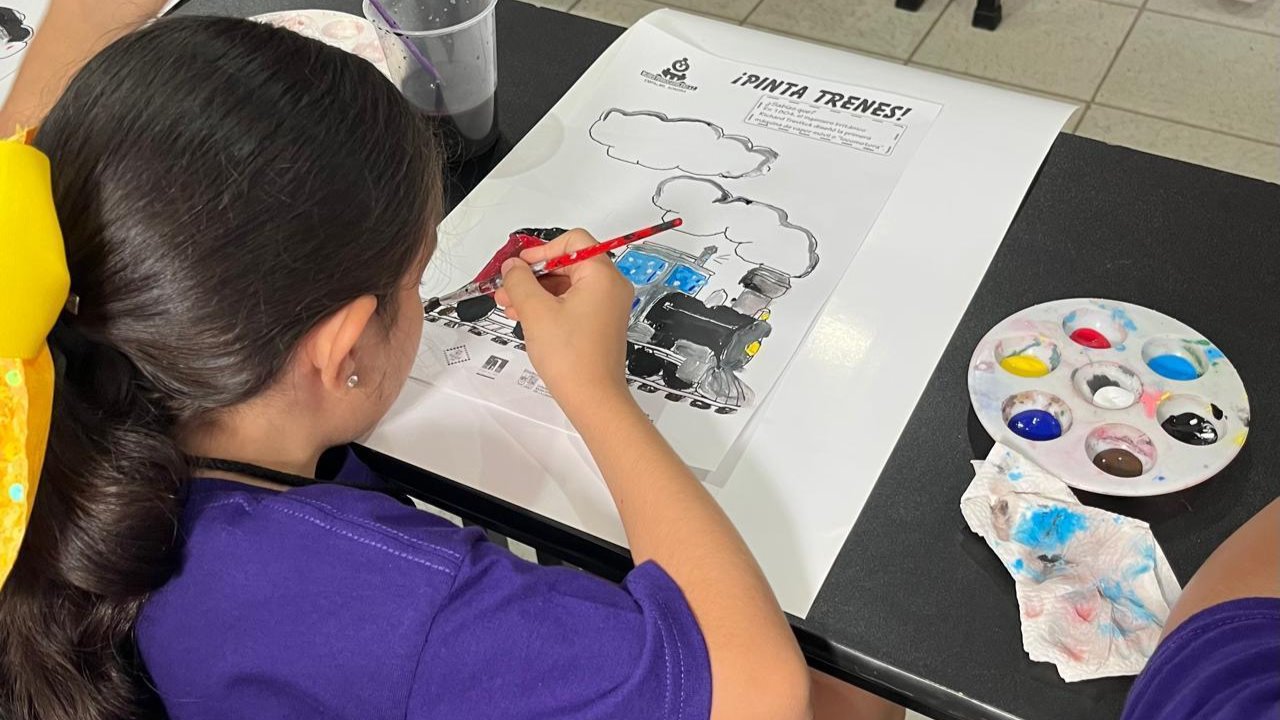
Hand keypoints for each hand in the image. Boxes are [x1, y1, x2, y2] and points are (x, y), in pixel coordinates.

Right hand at [493, 229, 635, 413]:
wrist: (592, 397)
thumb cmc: (573, 358)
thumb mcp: (535, 311)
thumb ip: (520, 280)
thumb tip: (513, 266)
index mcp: (602, 275)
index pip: (573, 241)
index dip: (542, 251)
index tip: (520, 265)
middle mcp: (611, 286)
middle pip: (568, 262)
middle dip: (534, 274)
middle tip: (508, 286)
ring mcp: (607, 305)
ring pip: (567, 285)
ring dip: (537, 291)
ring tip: (510, 305)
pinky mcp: (600, 322)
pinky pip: (572, 302)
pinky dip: (549, 305)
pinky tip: (525, 316)